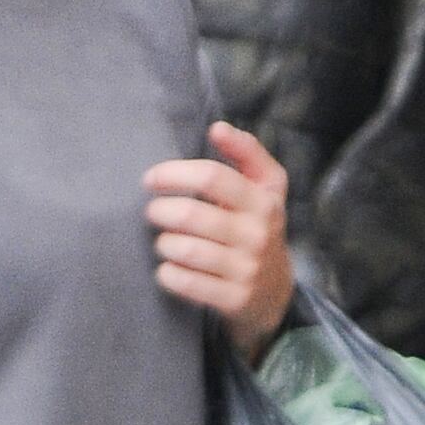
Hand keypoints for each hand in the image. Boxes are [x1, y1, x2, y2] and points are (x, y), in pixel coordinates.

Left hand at [145, 123, 293, 361]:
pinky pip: (181, 280)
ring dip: (162, 244)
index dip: (172, 173)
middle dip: (159, 211)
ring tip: (165, 242)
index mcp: (263, 200)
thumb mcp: (265, 189)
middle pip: (189, 214)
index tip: (150, 179)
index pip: (211, 176)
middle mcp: (258, 233)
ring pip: (181, 248)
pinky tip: (170, 268)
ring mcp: (247, 268)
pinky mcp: (234, 298)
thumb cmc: (256, 228)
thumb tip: (218, 127)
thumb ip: (246, 154)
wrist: (275, 293)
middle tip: (154, 213)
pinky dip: (166, 273)